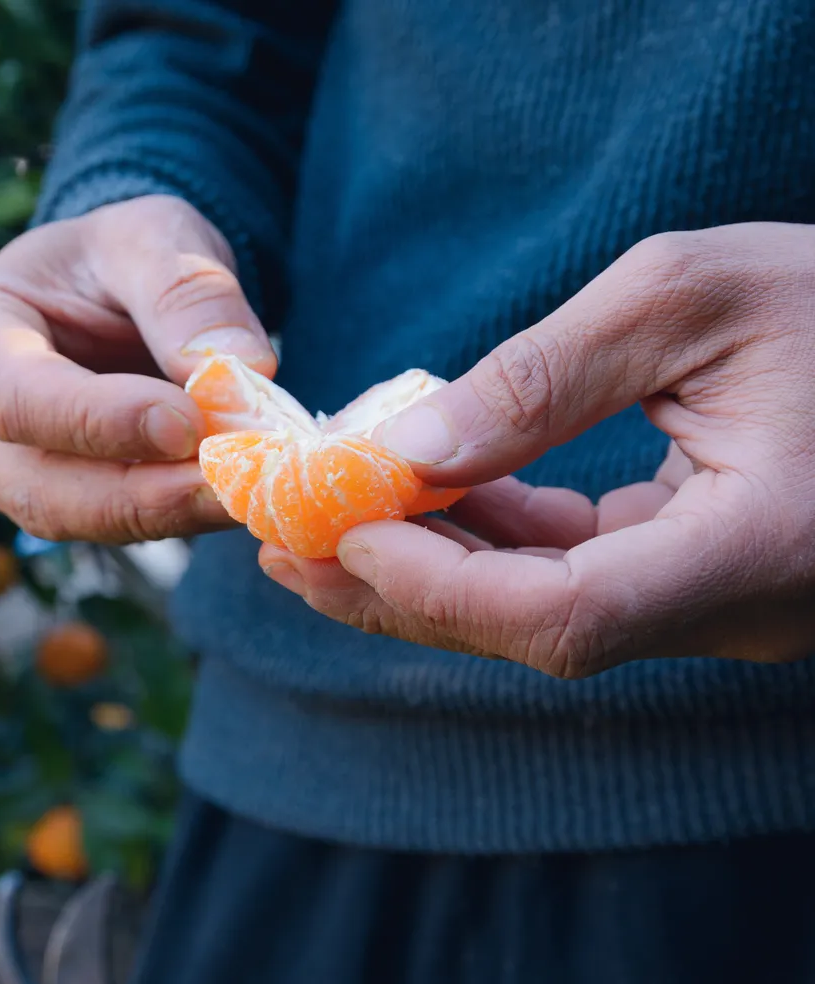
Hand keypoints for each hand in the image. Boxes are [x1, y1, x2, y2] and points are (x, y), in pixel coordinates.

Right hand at [0, 194, 275, 542]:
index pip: (11, 396)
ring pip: (74, 518)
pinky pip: (109, 525)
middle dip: (141, 491)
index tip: (188, 421)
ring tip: (248, 489)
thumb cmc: (117, 256)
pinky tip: (235, 495)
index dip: (98, 420)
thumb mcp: (154, 234)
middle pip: (37, 483)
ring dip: (166, 512)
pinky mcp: (52, 503)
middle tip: (236, 482)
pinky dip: (175, 514)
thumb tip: (242, 366)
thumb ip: (187, 290)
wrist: (114, 292)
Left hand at [259, 223, 814, 677]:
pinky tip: (419, 494)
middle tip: (280, 545)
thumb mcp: (687, 296)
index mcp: (758, 546)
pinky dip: (491, 540)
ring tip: (318, 520)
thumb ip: (546, 378)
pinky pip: (579, 577)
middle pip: (536, 632)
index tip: (338, 532)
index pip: (568, 615)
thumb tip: (408, 453)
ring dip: (430, 566)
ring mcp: (724, 602)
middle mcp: (744, 604)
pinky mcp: (703, 576)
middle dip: (399, 589)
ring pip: (546, 613)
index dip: (439, 585)